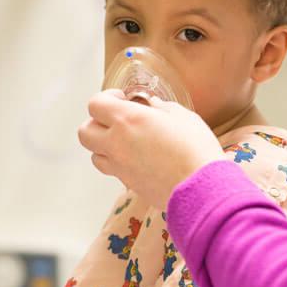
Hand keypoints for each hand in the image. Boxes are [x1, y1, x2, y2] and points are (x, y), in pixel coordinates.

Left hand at [78, 89, 225, 207]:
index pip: (95, 104)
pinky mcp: (128, 185)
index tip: (123, 98)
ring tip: (127, 142)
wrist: (201, 188)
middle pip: (85, 131)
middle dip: (97, 122)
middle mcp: (117, 143)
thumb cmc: (196, 149)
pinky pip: (113, 171)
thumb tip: (153, 106)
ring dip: (105, 145)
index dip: (107, 98)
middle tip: (118, 120)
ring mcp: (120, 167)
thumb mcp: (183, 117)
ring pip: (94, 154)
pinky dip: (119, 163)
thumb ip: (162, 108)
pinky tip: (140, 159)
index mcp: (128, 119)